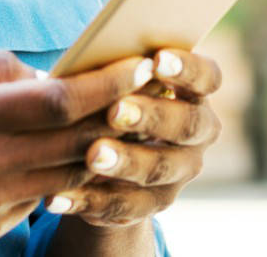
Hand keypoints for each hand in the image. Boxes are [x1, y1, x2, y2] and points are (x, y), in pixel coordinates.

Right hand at [0, 51, 154, 253]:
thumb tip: (46, 72)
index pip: (61, 100)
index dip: (110, 83)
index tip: (141, 63)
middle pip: (78, 139)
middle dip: (121, 113)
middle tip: (154, 90)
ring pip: (70, 174)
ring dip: (101, 148)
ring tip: (126, 122)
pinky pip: (40, 197)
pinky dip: (60, 175)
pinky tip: (71, 157)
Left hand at [46, 47, 223, 227]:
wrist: (114, 157)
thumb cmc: (115, 97)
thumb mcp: (121, 83)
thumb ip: (118, 71)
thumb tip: (89, 59)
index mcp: (196, 93)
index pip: (207, 77)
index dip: (187, 68)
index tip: (157, 60)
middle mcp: (198, 134)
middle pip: (186, 125)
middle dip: (151, 116)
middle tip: (115, 110)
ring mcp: (178, 174)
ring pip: (156, 170)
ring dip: (125, 162)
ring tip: (92, 155)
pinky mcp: (150, 205)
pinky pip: (122, 206)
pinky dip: (88, 201)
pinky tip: (59, 196)